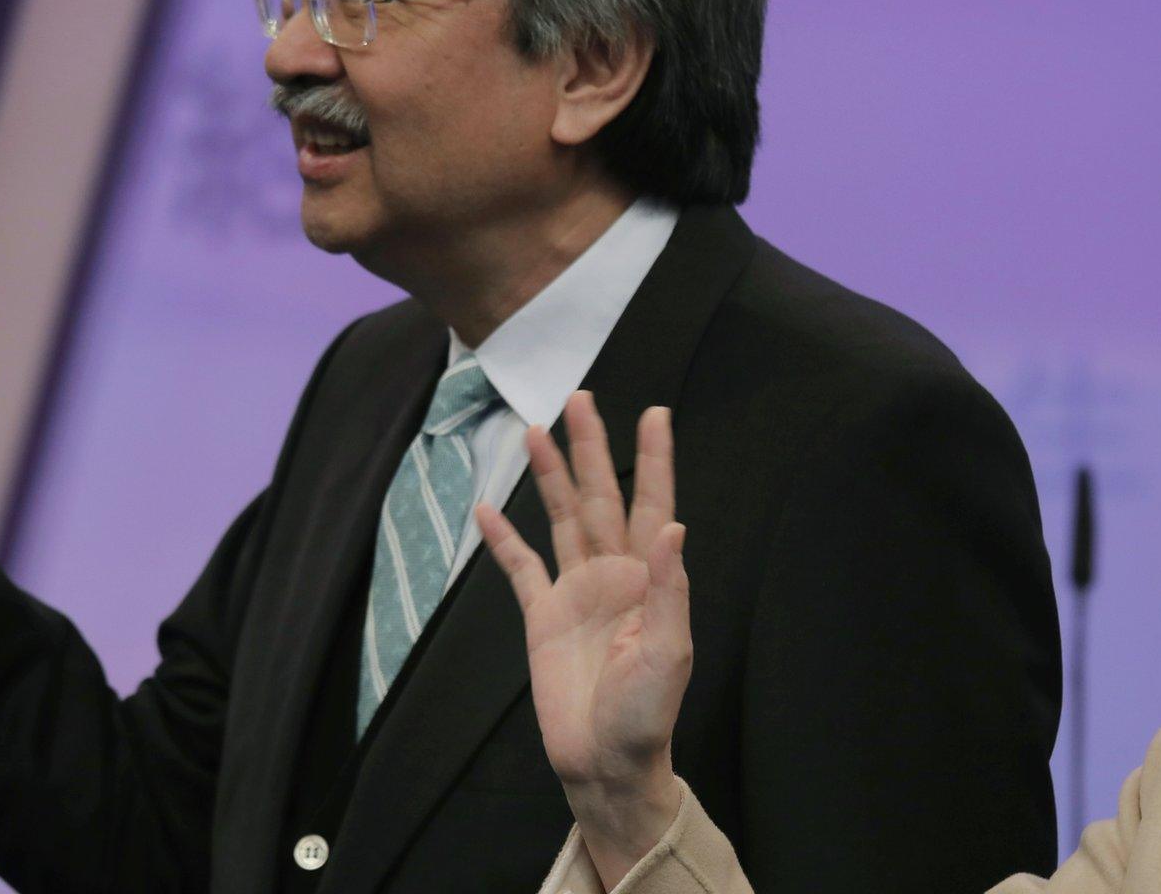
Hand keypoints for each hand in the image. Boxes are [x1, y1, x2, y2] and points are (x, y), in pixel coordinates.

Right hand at [475, 391, 690, 886]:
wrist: (606, 762)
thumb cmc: (647, 713)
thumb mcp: (668, 652)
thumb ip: (670, 589)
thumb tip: (673, 526)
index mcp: (650, 578)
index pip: (653, 504)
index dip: (654, 460)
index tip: (656, 414)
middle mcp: (614, 574)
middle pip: (601, 497)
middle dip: (591, 448)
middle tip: (581, 398)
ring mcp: (577, 592)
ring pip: (562, 519)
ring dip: (550, 477)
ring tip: (535, 432)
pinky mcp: (543, 617)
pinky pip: (521, 568)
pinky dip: (504, 539)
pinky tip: (487, 509)